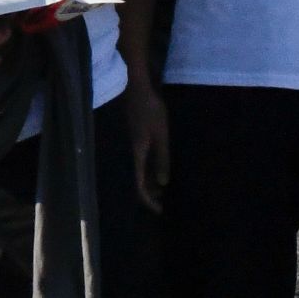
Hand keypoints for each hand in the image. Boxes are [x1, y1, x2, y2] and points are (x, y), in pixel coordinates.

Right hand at [122, 78, 170, 211]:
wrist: (137, 87)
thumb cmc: (150, 110)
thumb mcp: (161, 135)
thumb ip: (162, 159)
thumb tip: (163, 184)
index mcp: (137, 154)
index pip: (139, 186)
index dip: (149, 200)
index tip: (160, 210)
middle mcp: (132, 152)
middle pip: (138, 180)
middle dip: (150, 194)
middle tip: (165, 203)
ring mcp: (134, 144)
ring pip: (140, 170)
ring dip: (150, 181)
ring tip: (165, 189)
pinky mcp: (137, 137)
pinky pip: (142, 159)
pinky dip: (150, 168)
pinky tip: (160, 167)